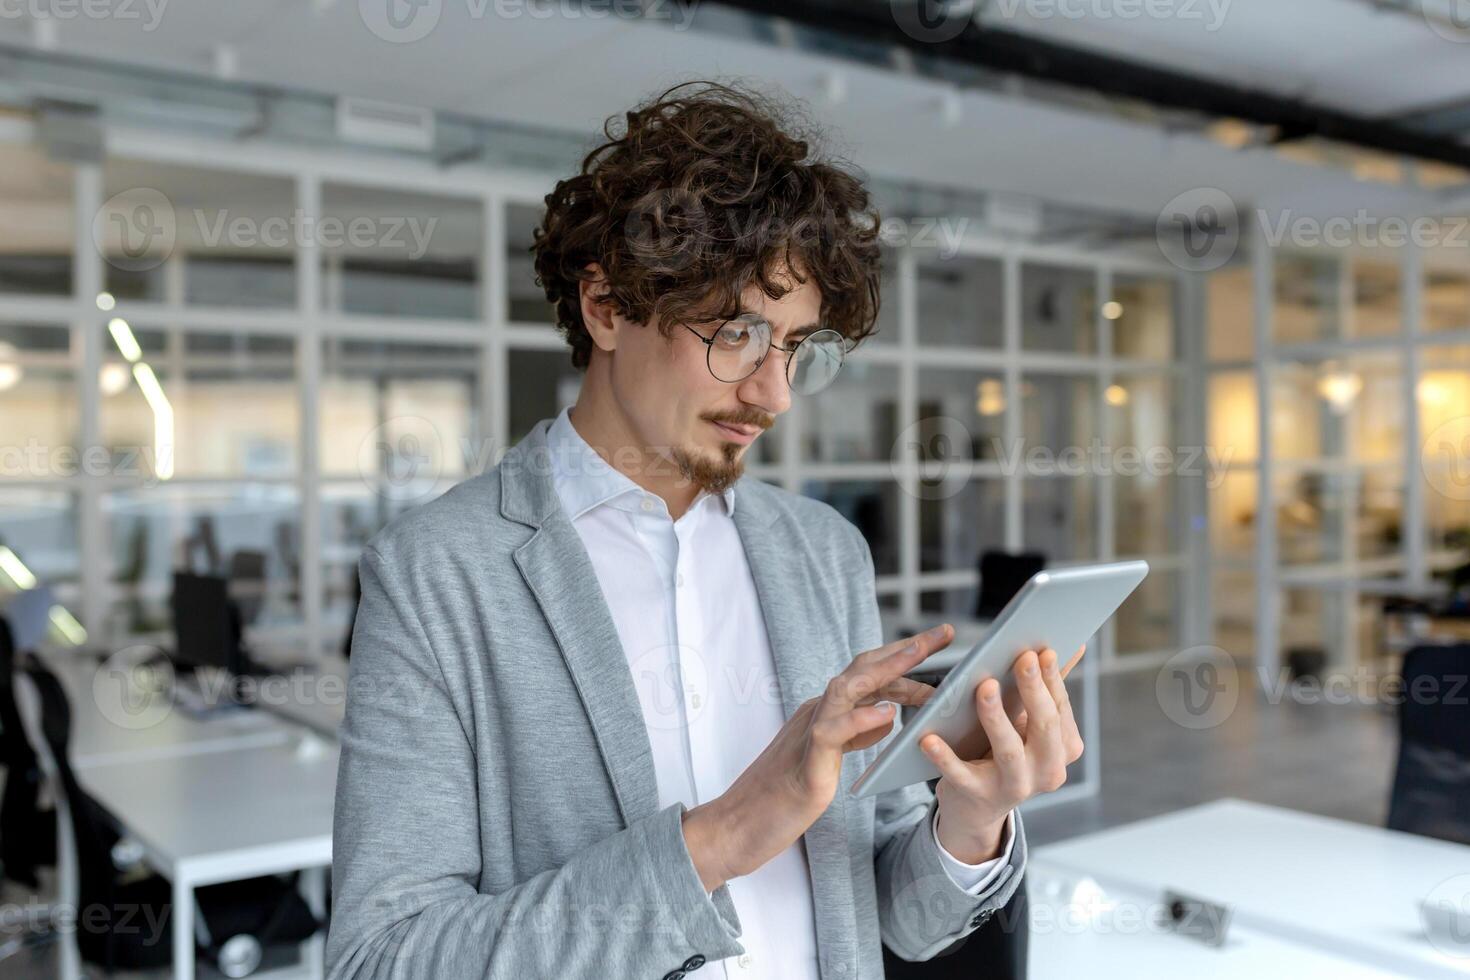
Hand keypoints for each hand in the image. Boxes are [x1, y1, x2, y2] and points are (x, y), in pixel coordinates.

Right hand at [681, 626, 953, 890]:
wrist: (736, 827)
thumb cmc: (781, 797)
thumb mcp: (828, 759)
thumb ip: (854, 735)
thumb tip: (885, 717)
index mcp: (824, 712)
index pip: (869, 678)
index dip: (904, 664)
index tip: (941, 651)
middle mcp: (817, 713)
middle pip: (863, 669)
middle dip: (905, 650)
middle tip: (944, 633)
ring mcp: (808, 734)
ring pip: (847, 688)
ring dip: (886, 669)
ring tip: (919, 654)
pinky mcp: (805, 763)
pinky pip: (832, 732)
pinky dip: (860, 720)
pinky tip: (888, 715)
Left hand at [924, 645, 1085, 863]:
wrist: (978, 807)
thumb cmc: (1007, 752)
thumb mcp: (1030, 725)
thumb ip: (1047, 689)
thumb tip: (1073, 647)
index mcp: (1064, 749)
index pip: (1060, 708)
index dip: (1052, 679)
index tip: (1043, 650)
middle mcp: (1047, 771)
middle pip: (1044, 727)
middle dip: (1034, 691)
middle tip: (1022, 658)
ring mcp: (1014, 787)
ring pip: (1008, 751)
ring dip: (997, 717)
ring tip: (984, 687)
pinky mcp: (978, 795)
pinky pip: (961, 774)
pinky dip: (945, 757)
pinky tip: (929, 738)